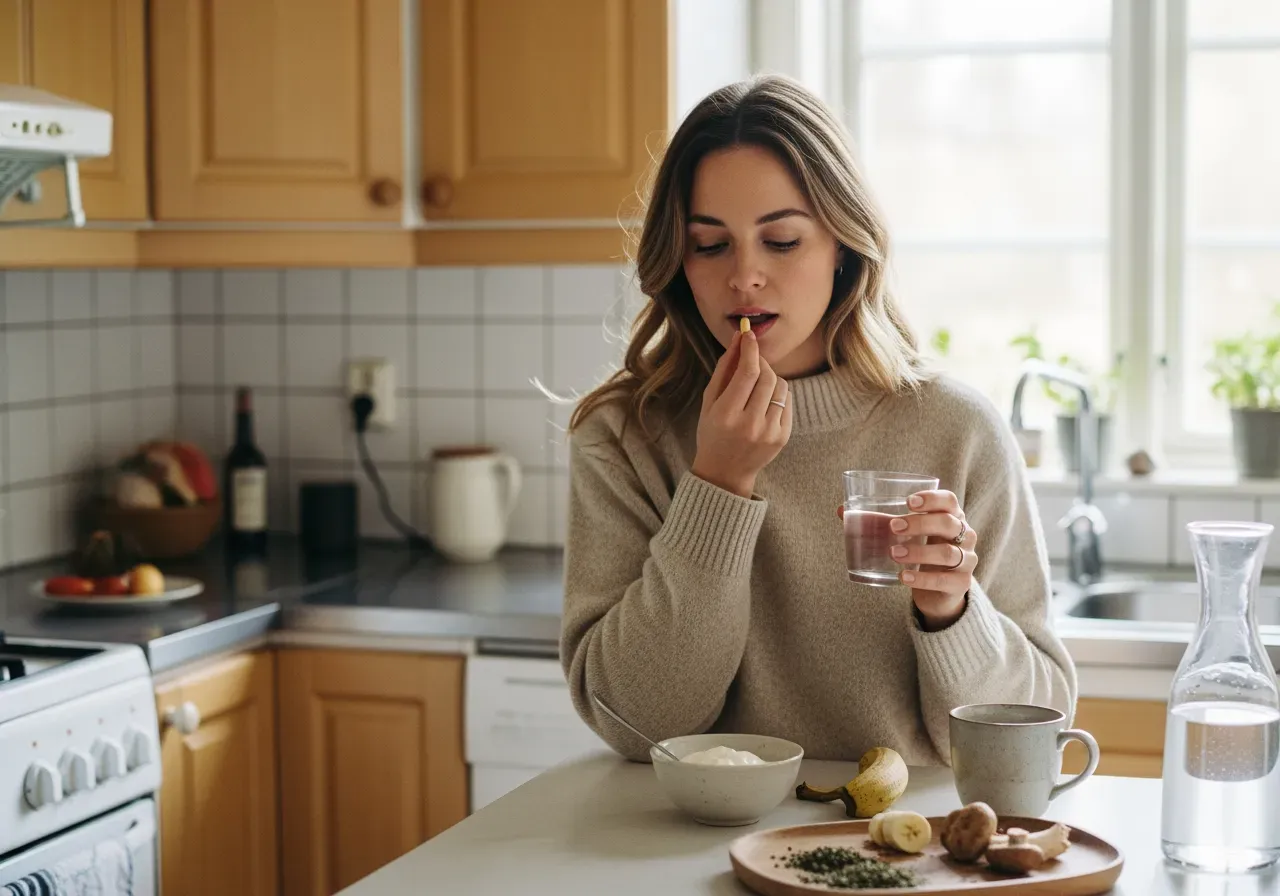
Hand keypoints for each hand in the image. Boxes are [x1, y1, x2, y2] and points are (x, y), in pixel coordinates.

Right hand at [690, 330, 791, 497]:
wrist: (725, 472)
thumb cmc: (712, 432)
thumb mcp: (710, 401)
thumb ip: (724, 369)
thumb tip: (739, 339)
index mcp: (727, 414)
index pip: (747, 372)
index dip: (750, 349)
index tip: (749, 335)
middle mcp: (750, 424)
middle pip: (767, 377)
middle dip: (761, 362)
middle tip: (752, 360)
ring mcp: (769, 432)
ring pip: (780, 387)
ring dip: (771, 377)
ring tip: (757, 384)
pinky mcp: (782, 437)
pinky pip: (787, 402)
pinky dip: (777, 394)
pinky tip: (764, 401)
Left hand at [888, 490, 977, 630]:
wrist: (940, 592)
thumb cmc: (921, 553)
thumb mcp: (906, 536)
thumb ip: (878, 522)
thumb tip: (841, 511)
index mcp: (952, 517)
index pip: (949, 501)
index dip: (931, 499)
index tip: (908, 501)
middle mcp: (965, 536)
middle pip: (949, 523)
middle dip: (920, 523)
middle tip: (893, 527)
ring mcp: (966, 560)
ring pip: (947, 553)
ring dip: (918, 552)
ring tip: (893, 554)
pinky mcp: (961, 584)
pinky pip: (944, 580)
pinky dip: (922, 579)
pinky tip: (902, 577)